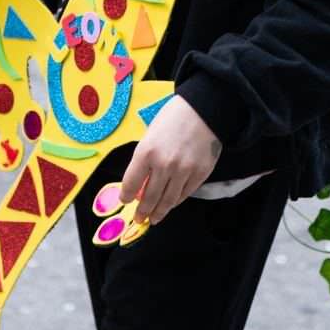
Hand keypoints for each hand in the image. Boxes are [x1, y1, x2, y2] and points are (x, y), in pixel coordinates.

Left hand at [119, 95, 221, 223]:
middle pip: (149, 197)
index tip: (125, 200)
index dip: (126, 195)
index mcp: (146, 152)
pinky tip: (171, 204)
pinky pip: (184, 194)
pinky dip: (176, 202)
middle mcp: (163, 165)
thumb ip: (144, 159)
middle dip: (142, 211)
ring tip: (154, 219)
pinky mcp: (200, 175)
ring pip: (168, 200)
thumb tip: (140, 184)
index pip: (131, 183)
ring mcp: (183, 172)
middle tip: (139, 219)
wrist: (203, 110)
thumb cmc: (172, 118)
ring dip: (159, 212)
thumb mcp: (150, 134)